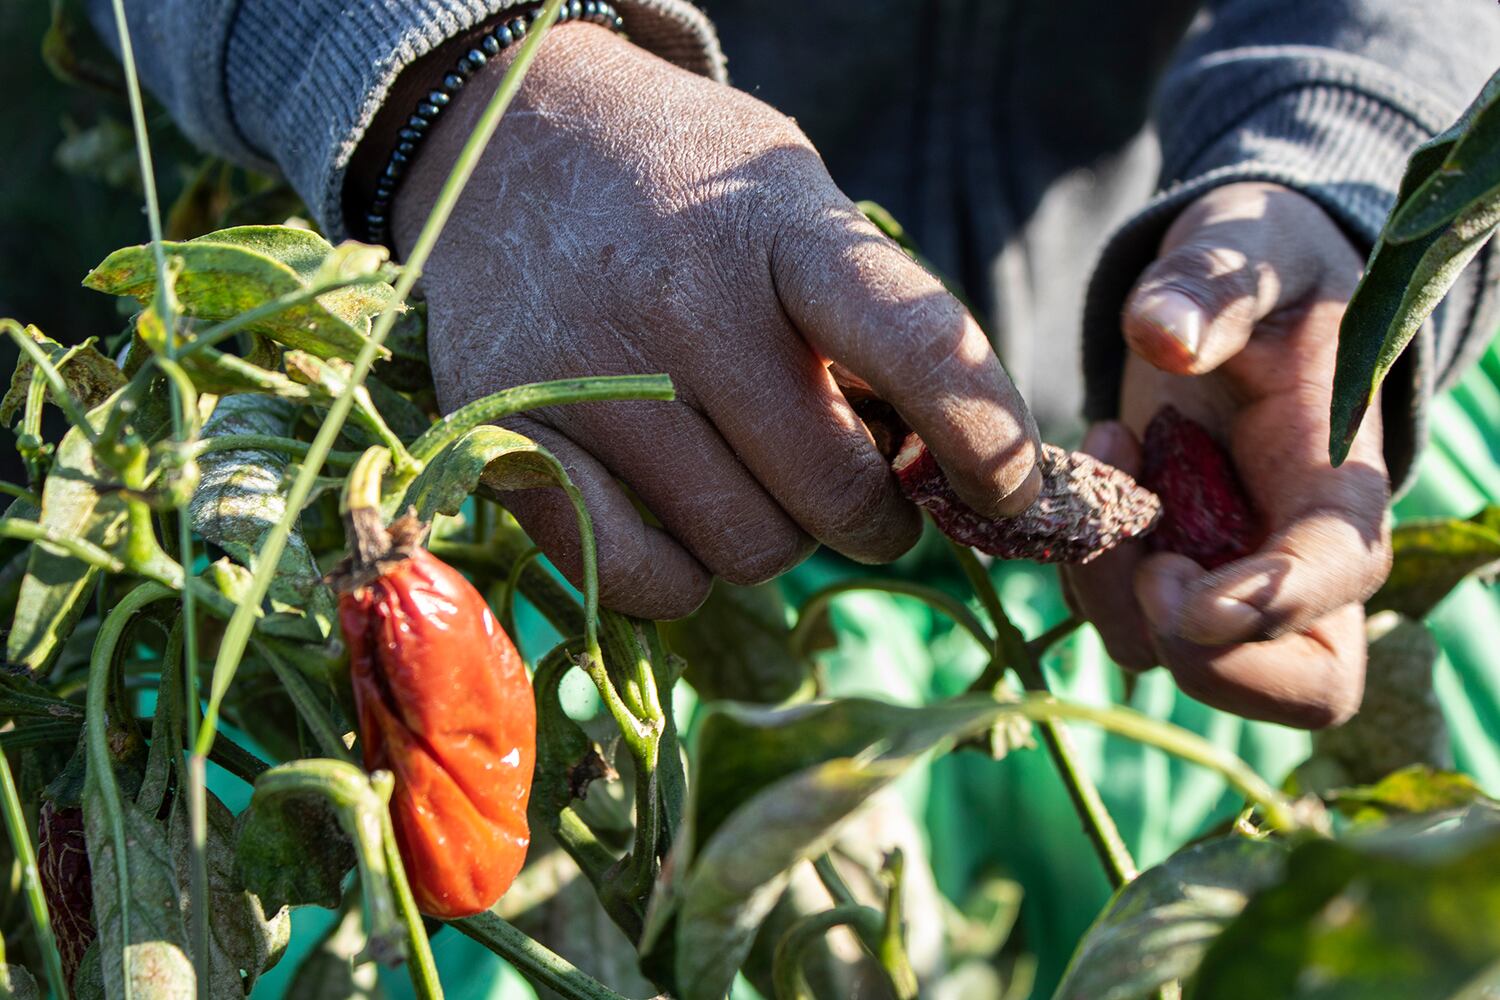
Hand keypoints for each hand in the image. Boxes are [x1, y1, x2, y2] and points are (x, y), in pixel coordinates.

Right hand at [386, 23, 1039, 618]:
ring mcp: (587, 378)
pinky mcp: (509, 438)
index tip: (1012, 488)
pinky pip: (642, 579)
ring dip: (776, 535)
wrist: (506, 141)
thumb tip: (951, 466)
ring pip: (746, 547)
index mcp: (779, 229)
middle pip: (834, 491)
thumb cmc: (682, 186)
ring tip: (751, 472)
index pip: (917, 346)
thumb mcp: (793, 202)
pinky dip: (682, 576)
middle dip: (875, 511)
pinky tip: (682, 522)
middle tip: (863, 485)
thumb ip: (874, 319)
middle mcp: (684, 304)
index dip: (987, 438)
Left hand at [1063, 183, 1392, 727]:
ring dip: (1114, 591)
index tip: (1194, 598)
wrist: (1232, 298)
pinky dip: (1082, 568)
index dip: (1279, 604)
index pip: (1342, 577)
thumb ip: (1214, 288)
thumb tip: (1160, 333)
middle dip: (1206, 655)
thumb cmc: (1261, 274)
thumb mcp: (1248, 252)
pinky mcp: (1164, 573)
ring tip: (1106, 452)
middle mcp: (1298, 558)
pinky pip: (1115, 617)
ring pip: (1177, 661)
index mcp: (1342, 485)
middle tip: (1144, 558)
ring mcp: (1230, 578)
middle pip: (1296, 686)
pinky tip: (1089, 474)